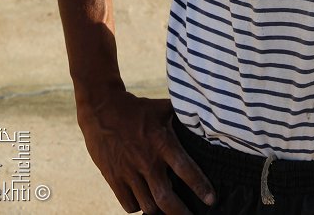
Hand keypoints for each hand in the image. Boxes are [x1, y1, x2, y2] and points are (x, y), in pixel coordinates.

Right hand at [76, 92, 215, 213]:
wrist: (102, 108)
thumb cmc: (136, 108)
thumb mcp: (161, 109)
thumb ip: (181, 117)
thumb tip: (202, 114)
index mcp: (162, 142)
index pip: (185, 169)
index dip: (200, 186)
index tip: (211, 199)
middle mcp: (147, 161)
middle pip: (166, 199)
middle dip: (180, 213)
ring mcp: (129, 172)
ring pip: (148, 206)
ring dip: (159, 210)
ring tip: (167, 208)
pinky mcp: (114, 178)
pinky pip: (129, 205)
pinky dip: (138, 206)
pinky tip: (144, 200)